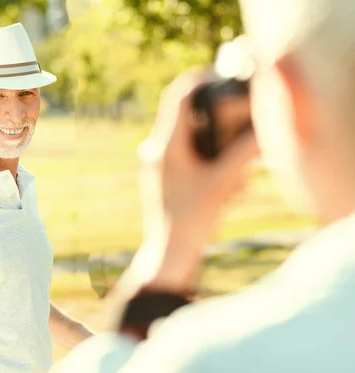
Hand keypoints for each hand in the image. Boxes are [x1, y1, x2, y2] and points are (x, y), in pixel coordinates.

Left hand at [115, 70, 258, 297]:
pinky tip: (227, 186)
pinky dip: (208, 161)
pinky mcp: (163, 176)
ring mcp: (158, 164)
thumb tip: (263, 131)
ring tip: (235, 170)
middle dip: (215, 118)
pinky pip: (187, 157)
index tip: (221, 74)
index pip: (179, 96)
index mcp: (165, 145)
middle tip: (238, 124)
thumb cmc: (190, 219)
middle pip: (186, 115)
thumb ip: (243, 154)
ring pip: (189, 138)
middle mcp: (156, 150)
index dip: (199, 79)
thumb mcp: (221, 183)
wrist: (168, 252)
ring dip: (215, 144)